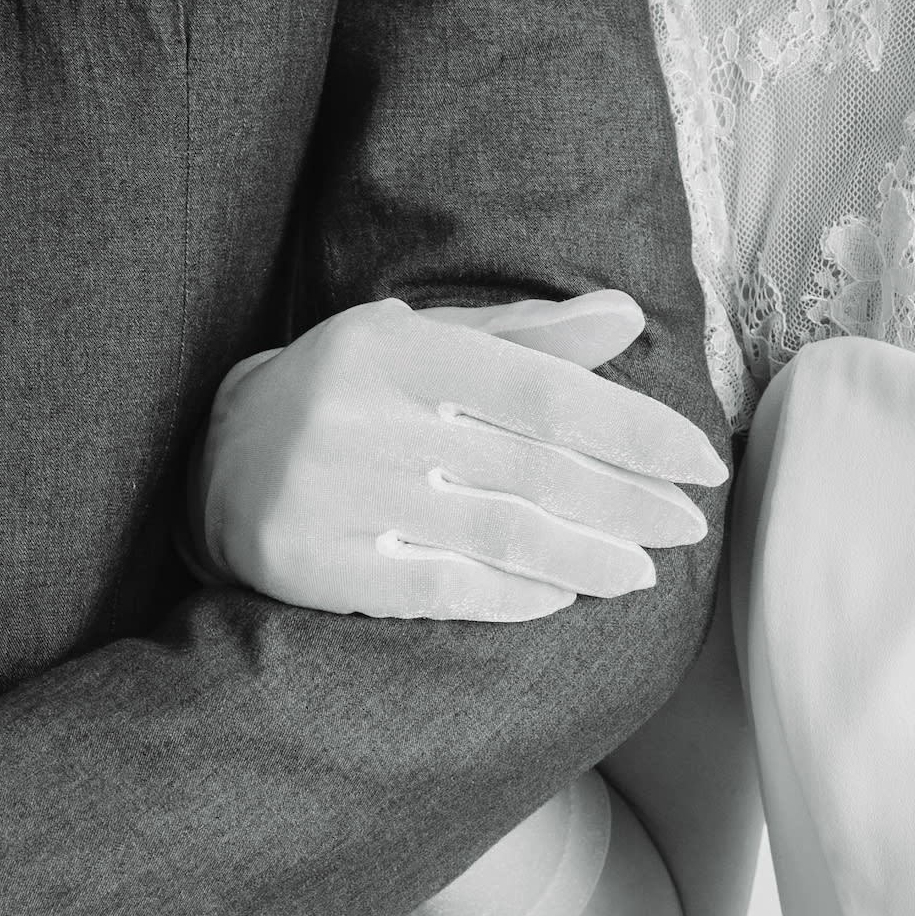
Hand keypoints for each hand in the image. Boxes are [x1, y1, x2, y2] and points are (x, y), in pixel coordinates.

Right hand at [195, 293, 724, 621]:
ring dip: (584, 558)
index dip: (632, 429)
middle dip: (624, 500)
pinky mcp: (320, 562)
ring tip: (642, 574)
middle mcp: (368, 415)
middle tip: (686, 523)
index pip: (544, 391)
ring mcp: (342, 493)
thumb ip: (526, 337)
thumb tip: (625, 316)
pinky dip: (511, 594)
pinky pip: (439, 585)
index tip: (701, 461)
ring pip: (495, 532)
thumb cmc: (349, 394)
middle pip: (530, 467)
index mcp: (402, 347)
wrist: (213, 458)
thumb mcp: (422, 341)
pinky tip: (561, 599)